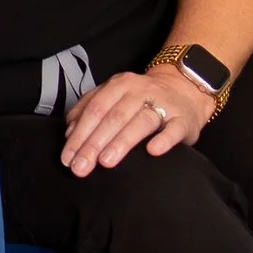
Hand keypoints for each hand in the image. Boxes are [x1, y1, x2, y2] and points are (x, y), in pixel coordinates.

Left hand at [62, 61, 216, 176]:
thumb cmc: (142, 99)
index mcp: (119, 85)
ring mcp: (164, 104)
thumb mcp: (114, 97)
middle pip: (113, 117)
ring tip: (106, 162)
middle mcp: (140, 91)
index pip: (95, 109)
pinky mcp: (183, 119)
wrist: (184, 90)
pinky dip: (163, 140)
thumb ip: (90, 110)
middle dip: (94, 144)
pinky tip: (153, 151)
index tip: (68, 158)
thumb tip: (69, 132)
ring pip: (141, 122)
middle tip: (81, 168)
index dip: (79, 134)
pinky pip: (174, 129)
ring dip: (122, 142)